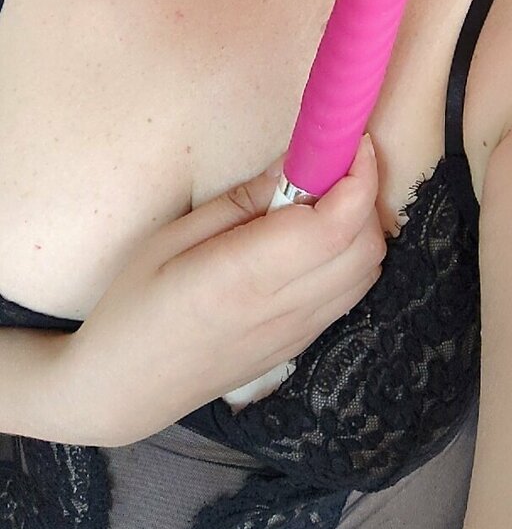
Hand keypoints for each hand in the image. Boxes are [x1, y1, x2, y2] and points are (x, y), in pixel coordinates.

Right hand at [62, 134, 385, 445]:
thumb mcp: (173, 237)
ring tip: (322, 201)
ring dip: (362, 227)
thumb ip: (243, 200)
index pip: (333, 226)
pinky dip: (352, 256)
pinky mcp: (301, 346)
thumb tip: (296, 161)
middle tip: (330, 167)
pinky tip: (315, 240)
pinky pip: (351, 294)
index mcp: (242, 278)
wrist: (126, 387)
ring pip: (367, 272)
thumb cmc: (135, 303)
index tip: (352, 141)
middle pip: (365, 248)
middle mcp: (281, 310)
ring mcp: (297, 335)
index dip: (357, 177)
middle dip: (362, 196)